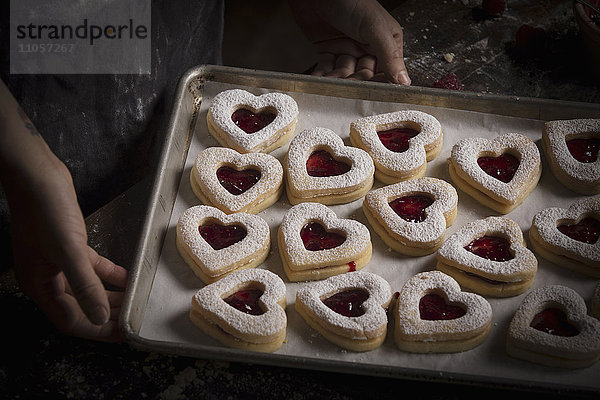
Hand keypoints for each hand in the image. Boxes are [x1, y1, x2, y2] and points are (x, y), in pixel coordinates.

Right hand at [8, 155, 127, 341]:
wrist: (38, 176)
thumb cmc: (46, 212)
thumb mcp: (69, 251)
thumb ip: (85, 286)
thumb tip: (101, 317)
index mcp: (41, 286)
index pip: (71, 320)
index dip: (97, 330)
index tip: (122, 334)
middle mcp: (48, 278)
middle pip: (81, 307)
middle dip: (107, 315)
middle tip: (133, 320)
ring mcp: (59, 262)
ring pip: (88, 288)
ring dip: (110, 296)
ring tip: (135, 302)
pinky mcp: (71, 246)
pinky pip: (92, 268)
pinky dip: (110, 274)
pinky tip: (129, 277)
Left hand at [289, 0, 409, 83]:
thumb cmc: (350, 0)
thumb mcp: (374, 27)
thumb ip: (389, 55)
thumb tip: (405, 80)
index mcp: (386, 40)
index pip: (387, 70)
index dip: (380, 83)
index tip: (373, 95)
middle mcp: (367, 46)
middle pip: (364, 75)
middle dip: (355, 81)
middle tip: (348, 86)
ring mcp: (347, 48)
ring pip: (344, 73)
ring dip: (337, 79)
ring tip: (330, 82)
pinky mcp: (328, 48)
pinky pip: (327, 67)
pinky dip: (322, 74)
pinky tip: (318, 79)